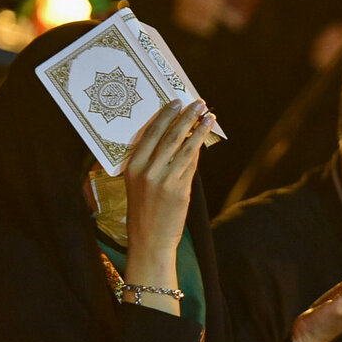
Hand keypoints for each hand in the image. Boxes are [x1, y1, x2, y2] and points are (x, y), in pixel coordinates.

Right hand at [121, 100, 214, 312]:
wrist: (150, 240)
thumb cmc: (145, 210)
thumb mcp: (140, 183)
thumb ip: (154, 161)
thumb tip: (178, 137)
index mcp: (133, 167)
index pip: (150, 134)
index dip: (165, 116)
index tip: (175, 101)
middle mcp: (147, 171)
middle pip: (170, 136)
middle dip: (186, 117)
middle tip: (198, 102)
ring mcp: (163, 181)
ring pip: (184, 147)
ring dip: (199, 128)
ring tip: (209, 115)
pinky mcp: (179, 190)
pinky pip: (191, 164)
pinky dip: (199, 148)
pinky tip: (206, 137)